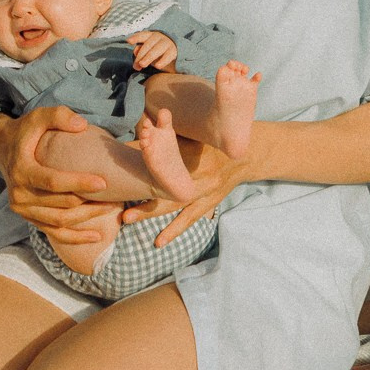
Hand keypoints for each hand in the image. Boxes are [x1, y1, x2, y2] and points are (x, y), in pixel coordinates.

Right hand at [0, 107, 120, 245]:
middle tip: (116, 197)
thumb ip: (59, 115)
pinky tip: (97, 237)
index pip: (53, 182)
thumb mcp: (39, 116)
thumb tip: (82, 125)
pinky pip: (54, 233)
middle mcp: (19, 194)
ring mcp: (23, 209)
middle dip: (90, 202)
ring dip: (88, 219)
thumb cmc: (26, 130)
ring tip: (112, 210)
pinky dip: (76, 237)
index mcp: (22, 170)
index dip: (79, 184)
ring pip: (60, 221)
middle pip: (61, 205)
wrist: (3, 146)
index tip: (103, 183)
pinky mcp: (28, 218)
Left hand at [123, 139, 249, 248]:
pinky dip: (174, 230)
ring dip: (152, 213)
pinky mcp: (209, 203)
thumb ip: (172, 134)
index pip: (166, 160)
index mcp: (194, 155)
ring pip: (175, 206)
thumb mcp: (196, 135)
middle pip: (167, 188)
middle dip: (144, 197)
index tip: (124, 163)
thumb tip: (144, 127)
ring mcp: (205, 192)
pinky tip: (159, 242)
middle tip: (123, 207)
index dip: (146, 162)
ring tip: (129, 218)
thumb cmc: (214, 144)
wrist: (246, 157)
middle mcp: (200, 176)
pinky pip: (189, 218)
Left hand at [126, 30, 178, 71]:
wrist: (174, 55)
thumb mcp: (148, 50)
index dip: (136, 37)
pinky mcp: (174, 51)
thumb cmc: (157, 52)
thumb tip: (136, 52)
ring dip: (149, 57)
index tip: (129, 41)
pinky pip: (168, 56)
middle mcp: (159, 37)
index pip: (143, 35)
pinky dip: (162, 61)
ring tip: (142, 65)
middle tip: (136, 66)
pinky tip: (157, 66)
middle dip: (141, 55)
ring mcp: (167, 43)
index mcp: (151, 35)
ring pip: (157, 49)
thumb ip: (141, 50)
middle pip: (148, 45)